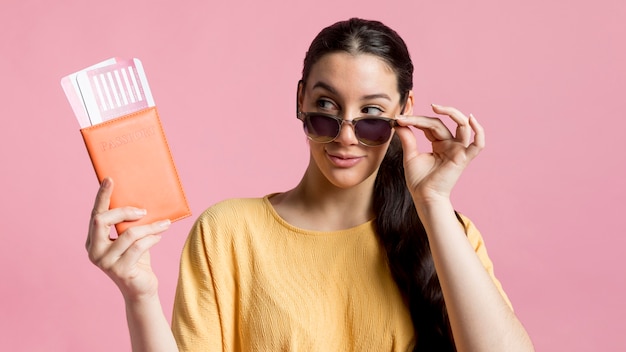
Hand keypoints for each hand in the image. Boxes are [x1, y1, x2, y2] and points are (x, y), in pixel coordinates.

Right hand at [85, 177, 170, 300]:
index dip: (102, 196)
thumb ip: (129, 223)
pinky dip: (152, 238)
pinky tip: (159, 237)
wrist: (142, 289)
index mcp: (94, 239)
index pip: (96, 213)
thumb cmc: (137, 259)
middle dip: (124, 210)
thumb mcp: (131, 238)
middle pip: (102, 219)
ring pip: (128, 233)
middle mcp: (94, 250)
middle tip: (144, 210)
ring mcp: (105, 262)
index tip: (110, 179)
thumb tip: (142, 200)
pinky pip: (139, 247)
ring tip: (164, 224)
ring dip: (150, 226)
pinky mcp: (119, 270)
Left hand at [394, 104, 483, 202]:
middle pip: (441, 123)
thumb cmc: (419, 180)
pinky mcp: (463, 158)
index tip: (398, 120)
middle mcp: (451, 144)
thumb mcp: (411, 156)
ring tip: (436, 107)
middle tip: (408, 116)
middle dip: (423, 118)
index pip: (430, 125)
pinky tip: (471, 119)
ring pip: (462, 125)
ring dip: (452, 113)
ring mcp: (458, 150)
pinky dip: (479, 131)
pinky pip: (477, 144)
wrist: (424, 197)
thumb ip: (408, 139)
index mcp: (439, 143)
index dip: (415, 121)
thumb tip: (399, 123)